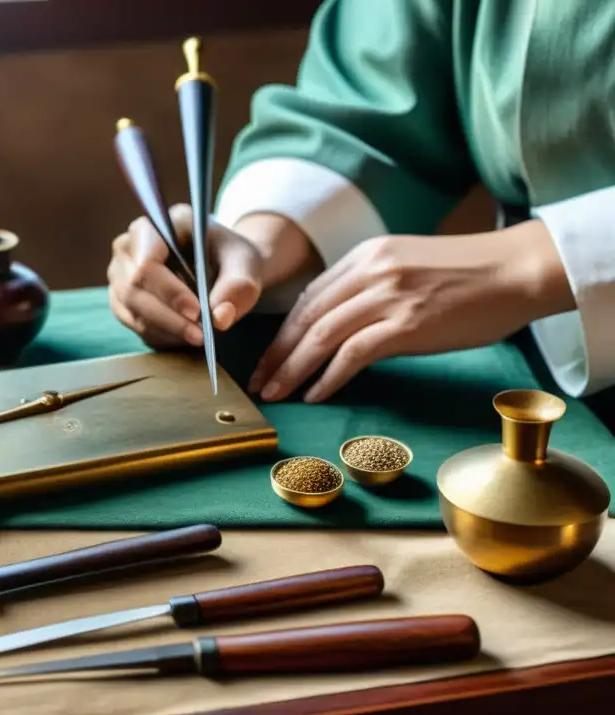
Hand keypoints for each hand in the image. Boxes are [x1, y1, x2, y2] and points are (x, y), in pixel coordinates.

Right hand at [108, 204, 313, 348]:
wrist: (222, 264)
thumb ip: (238, 286)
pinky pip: (134, 324)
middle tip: (201, 335)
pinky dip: (161, 336)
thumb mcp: (245, 263)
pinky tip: (185, 336)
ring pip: (131, 310)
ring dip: (166, 330)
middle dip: (168, 318)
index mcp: (158, 224)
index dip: (169, 290)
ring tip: (198, 338)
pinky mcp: (122, 299)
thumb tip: (220, 319)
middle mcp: (129, 246)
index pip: (148, 260)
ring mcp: (120, 274)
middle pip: (133, 289)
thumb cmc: (230, 256)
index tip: (197, 312)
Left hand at [249, 220, 574, 402]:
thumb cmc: (469, 276)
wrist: (518, 269)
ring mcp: (388, 296)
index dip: (283, 331)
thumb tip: (340, 327)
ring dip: (293, 369)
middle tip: (259, 381)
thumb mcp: (408, 267)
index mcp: (367, 255)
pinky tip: (315, 394)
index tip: (268, 356)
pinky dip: (329, 377)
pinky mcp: (407, 323)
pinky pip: (353, 354)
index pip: (311, 297)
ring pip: (322, 336)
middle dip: (277, 353)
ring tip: (276, 393)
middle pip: (307, 317)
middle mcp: (370, 271)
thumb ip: (370, 289)